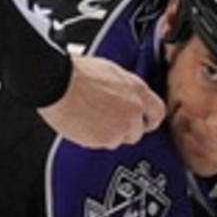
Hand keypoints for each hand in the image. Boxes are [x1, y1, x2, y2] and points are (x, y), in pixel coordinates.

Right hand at [37, 55, 165, 148]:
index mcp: (138, 90)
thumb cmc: (78, 74)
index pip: (158, 112)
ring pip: (119, 140)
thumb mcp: (112, 72)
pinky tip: (84, 125)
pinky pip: (102, 144)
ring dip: (108, 134)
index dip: (150, 120)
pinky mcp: (104, 139)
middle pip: (137, 131)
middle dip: (124, 130)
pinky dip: (94, 139)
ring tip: (92, 119)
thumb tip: (127, 95)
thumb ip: (126, 88)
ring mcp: (120, 126)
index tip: (145, 123)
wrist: (58, 83)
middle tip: (108, 122)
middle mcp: (133, 110)